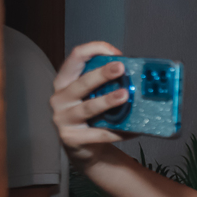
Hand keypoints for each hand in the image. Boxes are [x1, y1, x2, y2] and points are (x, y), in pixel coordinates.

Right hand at [50, 42, 133, 163]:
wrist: (84, 147)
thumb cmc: (92, 115)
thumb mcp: (93, 95)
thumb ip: (106, 83)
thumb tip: (137, 73)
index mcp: (65, 81)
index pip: (76, 57)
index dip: (94, 49)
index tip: (117, 53)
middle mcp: (60, 98)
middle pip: (81, 82)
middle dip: (101, 74)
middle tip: (120, 68)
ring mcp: (63, 119)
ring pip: (88, 108)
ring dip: (107, 101)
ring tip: (125, 95)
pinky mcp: (71, 138)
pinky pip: (98, 134)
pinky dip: (118, 131)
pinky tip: (133, 129)